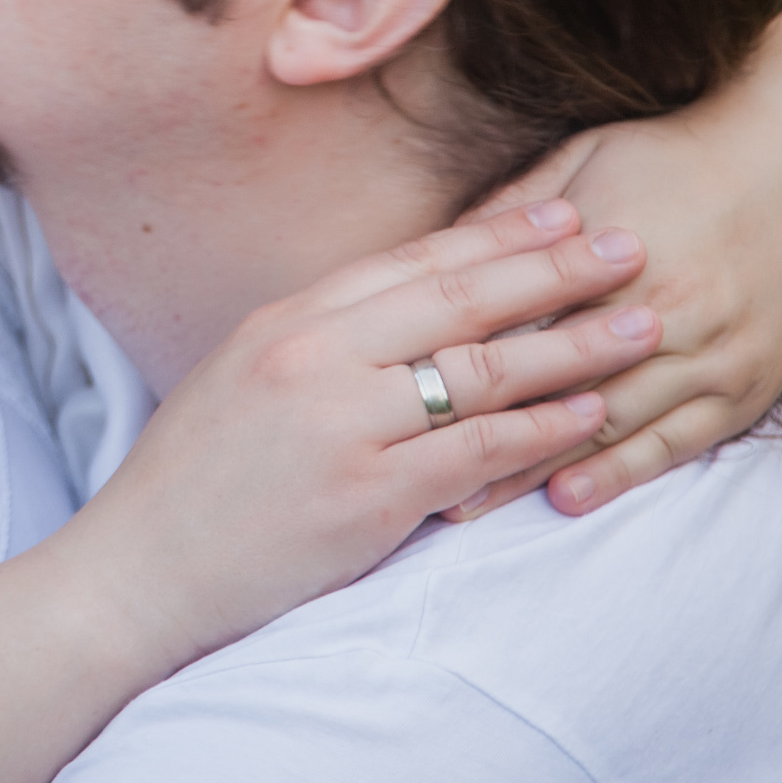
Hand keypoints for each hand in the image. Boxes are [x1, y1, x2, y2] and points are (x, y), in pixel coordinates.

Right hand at [52, 200, 655, 673]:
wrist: (139, 571)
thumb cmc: (192, 484)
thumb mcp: (242, 380)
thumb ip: (320, 344)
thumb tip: (401, 316)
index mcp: (286, 321)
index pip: (410, 261)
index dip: (495, 234)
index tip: (560, 211)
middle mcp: (314, 357)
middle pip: (459, 297)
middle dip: (555, 268)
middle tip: (629, 244)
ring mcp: (341, 423)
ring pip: (483, 369)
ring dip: (574, 344)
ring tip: (642, 323)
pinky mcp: (367, 496)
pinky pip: (478, 451)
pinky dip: (545, 430)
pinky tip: (596, 416)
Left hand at [446, 109, 781, 520]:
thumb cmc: (664, 156)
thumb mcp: (577, 159)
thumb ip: (508, 211)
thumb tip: (429, 255)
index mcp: (609, 251)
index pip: (517, 320)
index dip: (453, 364)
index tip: (393, 403)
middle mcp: (661, 306)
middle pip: (554, 383)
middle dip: (481, 434)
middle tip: (412, 474)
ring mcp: (710, 350)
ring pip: (607, 422)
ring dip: (537, 466)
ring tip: (471, 505)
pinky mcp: (747, 383)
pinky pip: (676, 442)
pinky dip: (620, 472)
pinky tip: (568, 497)